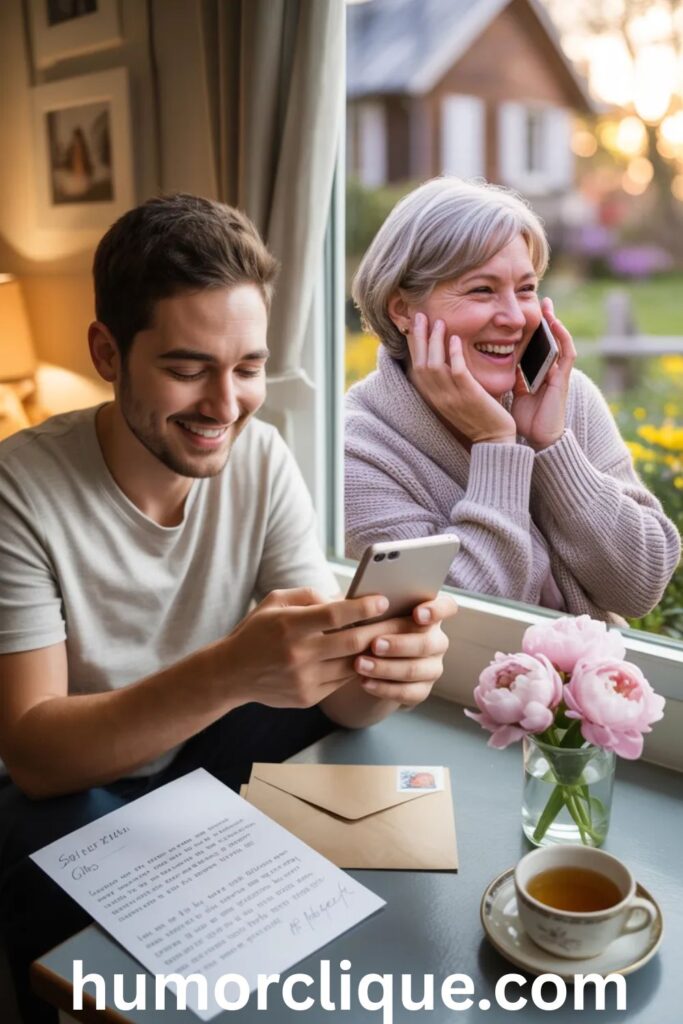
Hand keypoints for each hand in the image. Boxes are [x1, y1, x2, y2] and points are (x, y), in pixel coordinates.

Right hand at [218, 588, 437, 708]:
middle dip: (383, 630)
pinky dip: (357, 668)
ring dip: (375, 652)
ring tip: (395, 639)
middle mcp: (299, 654)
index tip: (383, 600)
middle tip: (406, 621)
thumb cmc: (256, 631)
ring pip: (352, 665)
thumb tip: (346, 598)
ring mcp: (305, 679)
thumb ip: (310, 596)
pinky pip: (342, 681)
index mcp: (290, 626)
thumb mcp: (276, 602)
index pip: (335, 615)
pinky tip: (370, 657)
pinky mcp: (308, 697)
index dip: (362, 607)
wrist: (231, 674)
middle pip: (352, 642)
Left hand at [355, 594, 457, 707]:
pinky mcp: (422, 690)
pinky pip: (407, 692)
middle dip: (399, 644)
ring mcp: (432, 667)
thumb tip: (368, 600)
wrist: (366, 659)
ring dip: (385, 668)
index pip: (447, 607)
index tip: (417, 614)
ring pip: (414, 670)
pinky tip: (365, 681)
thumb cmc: (370, 626)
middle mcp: (436, 640)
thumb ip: (377, 605)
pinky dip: (383, 688)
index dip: (436, 610)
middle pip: (427, 643)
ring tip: (360, 664)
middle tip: (374, 644)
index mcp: (429, 614)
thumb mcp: (373, 612)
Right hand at [408, 312, 516, 444]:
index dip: (414, 345)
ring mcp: (451, 397)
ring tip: (438, 322)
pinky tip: (456, 338)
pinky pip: (457, 371)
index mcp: (433, 397)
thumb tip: (446, 359)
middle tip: (420, 315)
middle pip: (420, 363)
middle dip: (419, 337)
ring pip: (435, 365)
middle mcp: (438, 397)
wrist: (493, 441)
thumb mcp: (456, 399)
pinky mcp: (469, 395)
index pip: (416, 367)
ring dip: (435, 341)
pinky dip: (455, 353)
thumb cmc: (478, 417)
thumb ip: (449, 381)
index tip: (414, 325)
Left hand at [511, 298, 575, 449]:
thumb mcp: (515, 395)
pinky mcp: (563, 378)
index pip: (534, 346)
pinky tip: (555, 322)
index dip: (530, 330)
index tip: (521, 314)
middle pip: (547, 340)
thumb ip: (512, 380)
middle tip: (538, 300)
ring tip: (547, 304)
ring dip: (554, 322)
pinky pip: (566, 352)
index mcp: (537, 373)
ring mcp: (558, 373)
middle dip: (543, 321)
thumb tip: (498, 366)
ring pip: (558, 341)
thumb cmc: (527, 420)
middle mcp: (549, 370)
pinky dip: (562, 336)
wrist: (539, 440)